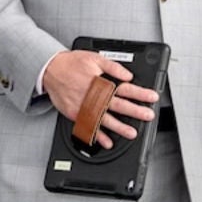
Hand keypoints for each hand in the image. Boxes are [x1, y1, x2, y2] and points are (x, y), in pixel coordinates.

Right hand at [43, 50, 159, 148]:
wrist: (50, 69)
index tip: (152, 97)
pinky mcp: (75, 114)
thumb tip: (128, 75)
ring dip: (119, 127)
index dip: (140, 93)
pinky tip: (107, 142)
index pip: (125, 88)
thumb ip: (113, 67)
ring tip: (131, 133)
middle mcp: (93, 95)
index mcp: (101, 82)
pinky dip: (98, 136)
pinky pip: (88, 127)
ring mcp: (84, 106)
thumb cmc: (72, 63)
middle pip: (118, 105)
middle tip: (148, 116)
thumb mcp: (95, 58)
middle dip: (135, 111)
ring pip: (104, 119)